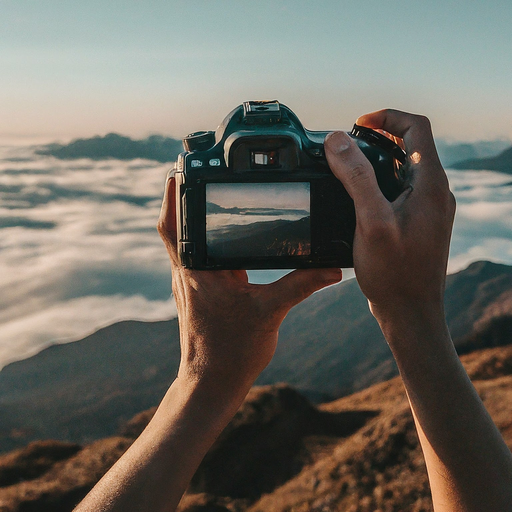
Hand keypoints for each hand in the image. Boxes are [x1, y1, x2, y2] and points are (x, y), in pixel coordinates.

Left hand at [157, 177, 340, 397]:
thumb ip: (301, 284)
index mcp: (199, 270)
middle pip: (174, 227)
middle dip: (179, 199)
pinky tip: (224, 241)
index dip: (173, 196)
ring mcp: (189, 285)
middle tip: (193, 174)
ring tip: (209, 199)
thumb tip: (331, 268)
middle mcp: (187, 273)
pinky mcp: (196, 294)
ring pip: (183, 243)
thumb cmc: (232, 352)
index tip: (179, 170)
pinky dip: (203, 242)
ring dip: (190, 220)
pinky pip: (194, 258)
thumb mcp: (271, 312)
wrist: (211, 384)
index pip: (175, 225)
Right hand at [324, 109, 455, 321]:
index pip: (417, 127)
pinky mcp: (420, 223)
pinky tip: (359, 195)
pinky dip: (381, 180)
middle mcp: (436, 192)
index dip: (387, 117)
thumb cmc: (394, 272)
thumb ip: (356, 177)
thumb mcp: (371, 221)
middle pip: (413, 144)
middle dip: (380, 135)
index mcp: (431, 184)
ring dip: (379, 158)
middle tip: (349, 144)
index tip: (358, 124)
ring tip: (349, 165)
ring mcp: (430, 208)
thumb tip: (338, 140)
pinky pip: (403, 189)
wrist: (410, 312)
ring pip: (407, 167)